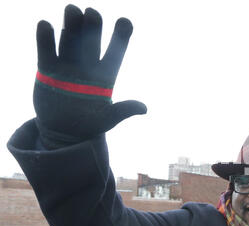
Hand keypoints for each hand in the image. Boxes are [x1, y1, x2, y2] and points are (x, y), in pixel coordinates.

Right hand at [34, 4, 145, 148]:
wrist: (63, 133)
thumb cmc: (89, 125)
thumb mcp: (108, 119)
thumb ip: (124, 111)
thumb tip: (144, 108)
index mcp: (105, 75)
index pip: (115, 52)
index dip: (121, 37)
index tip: (125, 21)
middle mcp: (87, 66)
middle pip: (91, 42)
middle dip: (93, 27)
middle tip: (93, 13)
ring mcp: (67, 65)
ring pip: (70, 41)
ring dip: (71, 26)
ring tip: (72, 10)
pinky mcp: (47, 70)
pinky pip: (47, 51)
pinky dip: (46, 39)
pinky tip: (46, 25)